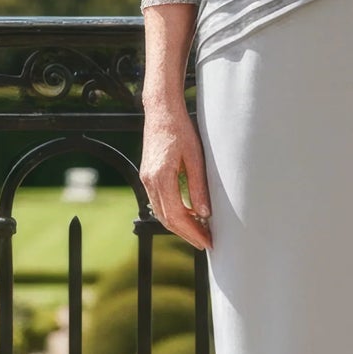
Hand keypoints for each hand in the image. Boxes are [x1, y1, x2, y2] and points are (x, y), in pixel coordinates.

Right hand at [140, 98, 212, 250]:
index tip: (207, 241)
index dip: (192, 231)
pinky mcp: (148, 176)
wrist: (161, 111)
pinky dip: (173, 213)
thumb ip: (198, 186)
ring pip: (161, 213)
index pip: (176, 215)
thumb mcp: (195, 157)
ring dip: (180, 225)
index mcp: (161, 177)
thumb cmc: (180, 129)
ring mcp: (146, 179)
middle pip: (167, 219)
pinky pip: (159, 202)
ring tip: (200, 232)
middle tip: (206, 242)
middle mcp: (149, 181)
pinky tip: (189, 214)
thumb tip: (204, 213)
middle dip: (187, 234)